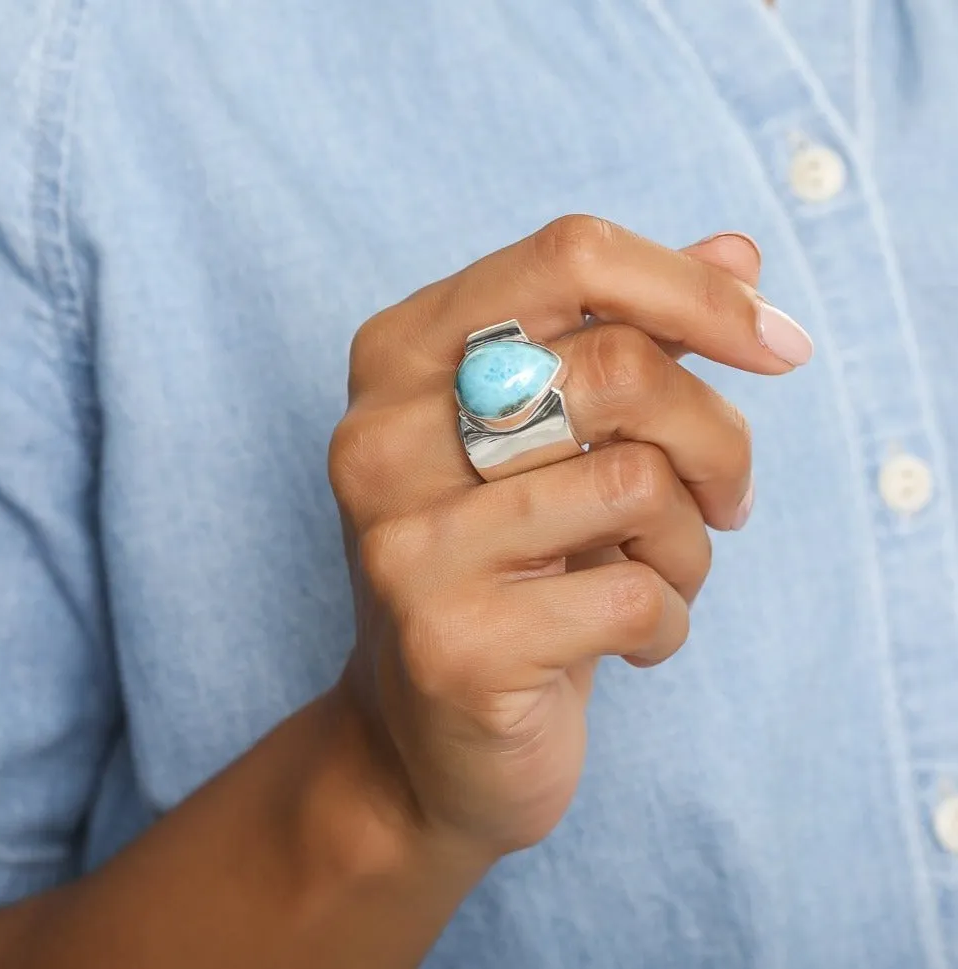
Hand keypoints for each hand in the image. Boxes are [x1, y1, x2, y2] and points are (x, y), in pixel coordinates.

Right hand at [329, 216, 810, 859]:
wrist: (421, 739)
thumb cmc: (504, 569)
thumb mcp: (554, 442)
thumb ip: (634, 335)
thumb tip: (740, 252)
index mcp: (399, 357)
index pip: (569, 255)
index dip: (695, 291)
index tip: (775, 347)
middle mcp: (380, 438)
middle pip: (620, 367)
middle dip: (716, 437)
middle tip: (725, 496)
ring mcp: (405, 543)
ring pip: (638, 483)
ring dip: (690, 542)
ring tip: (661, 577)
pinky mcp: (451, 643)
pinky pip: (635, 597)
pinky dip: (670, 621)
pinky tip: (632, 643)